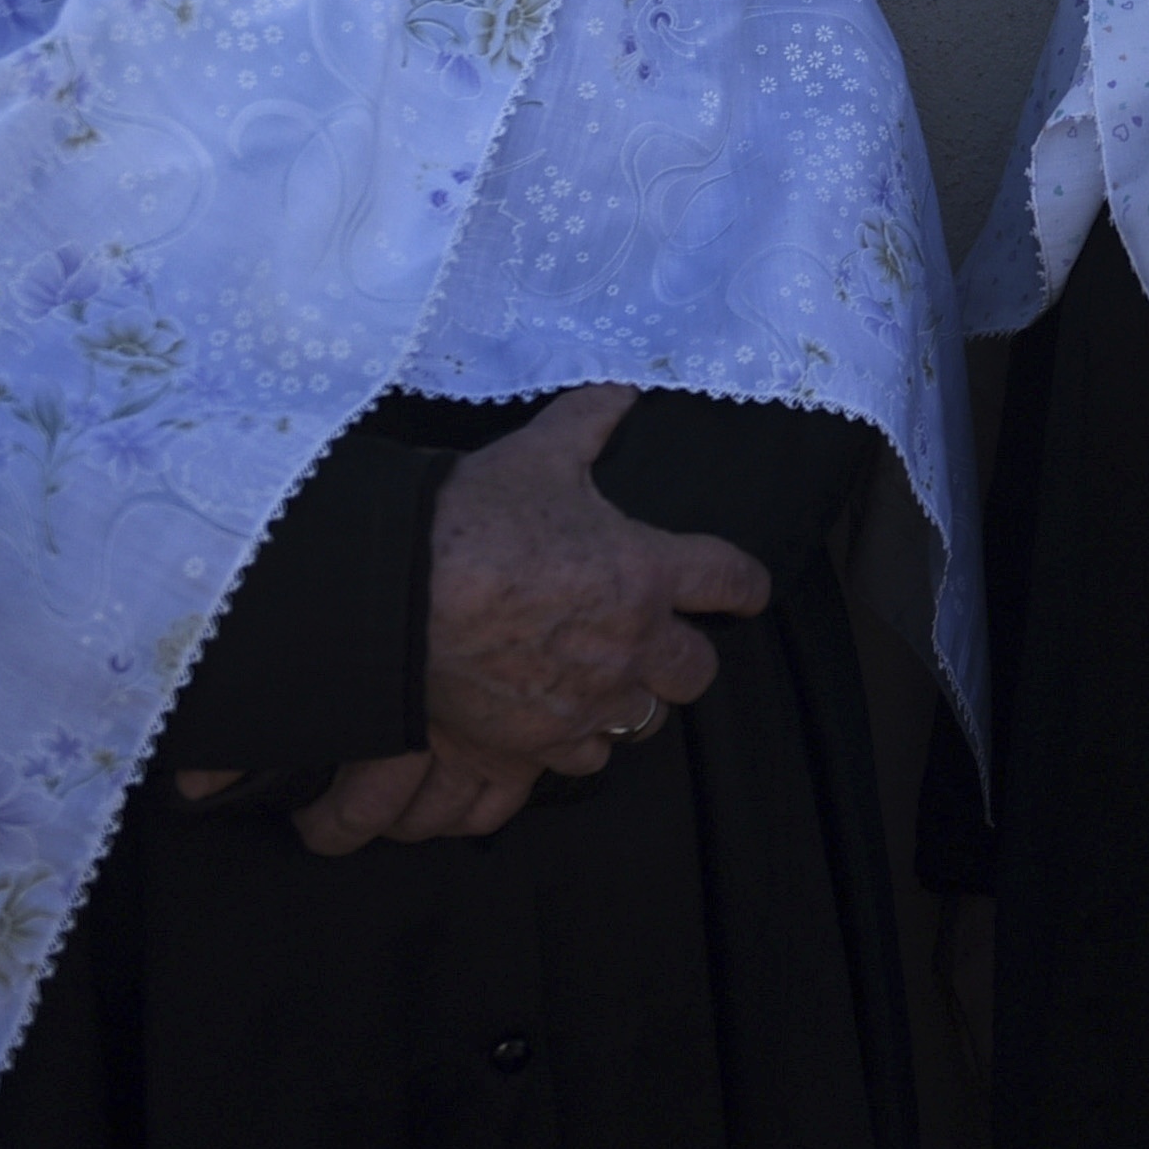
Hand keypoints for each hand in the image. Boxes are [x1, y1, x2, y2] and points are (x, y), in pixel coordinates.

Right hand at [246, 386, 769, 854]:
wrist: (403, 597)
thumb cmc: (476, 518)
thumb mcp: (538, 453)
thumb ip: (588, 422)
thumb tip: (622, 391)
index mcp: (647, 570)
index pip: (732, 581)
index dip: (746, 585)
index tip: (745, 590)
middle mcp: (634, 643)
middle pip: (700, 669)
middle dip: (686, 654)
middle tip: (662, 638)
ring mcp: (591, 699)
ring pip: (648, 719)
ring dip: (637, 699)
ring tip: (611, 680)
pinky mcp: (544, 740)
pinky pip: (590, 756)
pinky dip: (584, 739)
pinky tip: (565, 717)